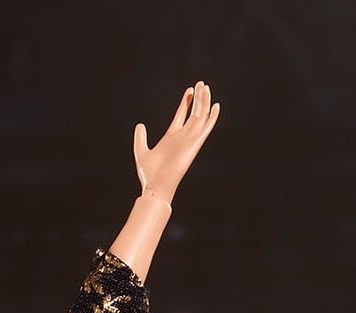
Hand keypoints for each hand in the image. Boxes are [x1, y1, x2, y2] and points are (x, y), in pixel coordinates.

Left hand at [133, 79, 220, 202]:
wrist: (155, 186)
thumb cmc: (148, 174)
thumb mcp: (140, 151)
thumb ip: (140, 138)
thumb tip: (140, 125)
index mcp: (171, 137)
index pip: (181, 115)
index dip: (186, 102)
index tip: (190, 90)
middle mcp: (183, 137)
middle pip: (193, 113)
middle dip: (197, 98)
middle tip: (200, 84)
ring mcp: (189, 140)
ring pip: (201, 117)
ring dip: (204, 102)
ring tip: (205, 87)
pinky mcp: (195, 144)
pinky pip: (206, 128)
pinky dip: (212, 117)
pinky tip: (215, 105)